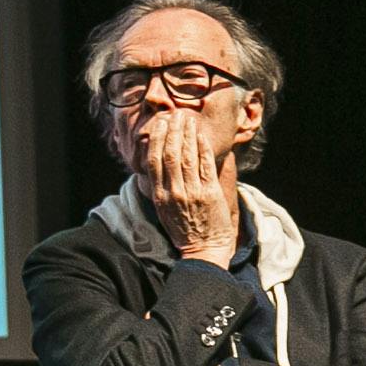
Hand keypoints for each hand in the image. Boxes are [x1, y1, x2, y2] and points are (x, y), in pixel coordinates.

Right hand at [139, 112, 236, 262]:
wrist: (203, 250)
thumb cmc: (184, 230)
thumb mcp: (165, 211)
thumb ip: (162, 189)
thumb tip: (157, 168)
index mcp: (160, 196)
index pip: (155, 162)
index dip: (157, 140)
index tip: (160, 124)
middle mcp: (174, 192)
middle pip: (171, 155)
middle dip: (173, 132)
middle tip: (175, 114)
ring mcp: (193, 192)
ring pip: (187, 157)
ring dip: (187, 135)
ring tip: (188, 119)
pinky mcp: (210, 194)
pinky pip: (205, 166)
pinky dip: (202, 149)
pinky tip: (201, 136)